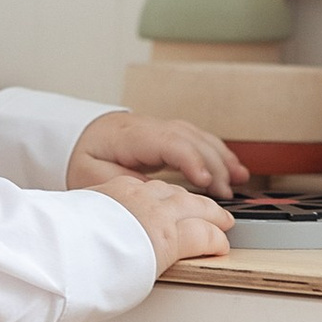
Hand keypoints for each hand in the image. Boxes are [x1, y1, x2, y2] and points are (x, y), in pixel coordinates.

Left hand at [70, 111, 246, 198]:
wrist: (82, 137)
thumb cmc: (87, 158)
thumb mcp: (91, 176)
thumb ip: (123, 183)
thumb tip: (156, 194)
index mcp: (129, 135)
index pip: (168, 141)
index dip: (190, 159)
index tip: (204, 180)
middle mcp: (151, 127)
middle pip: (190, 139)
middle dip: (212, 164)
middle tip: (225, 192)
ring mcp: (163, 129)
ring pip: (199, 137)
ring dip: (221, 158)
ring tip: (239, 180)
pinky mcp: (170, 136)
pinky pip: (200, 141)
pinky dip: (219, 154)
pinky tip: (234, 169)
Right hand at [74, 164, 233, 272]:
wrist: (59, 249)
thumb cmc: (59, 244)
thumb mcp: (72, 223)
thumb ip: (87, 224)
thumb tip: (80, 240)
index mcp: (112, 192)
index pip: (145, 188)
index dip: (163, 196)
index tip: (167, 202)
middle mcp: (137, 197)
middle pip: (175, 193)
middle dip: (194, 201)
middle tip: (207, 207)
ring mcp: (155, 214)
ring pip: (194, 208)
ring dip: (211, 215)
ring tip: (223, 222)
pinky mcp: (168, 237)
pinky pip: (202, 234)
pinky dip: (214, 238)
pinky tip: (221, 244)